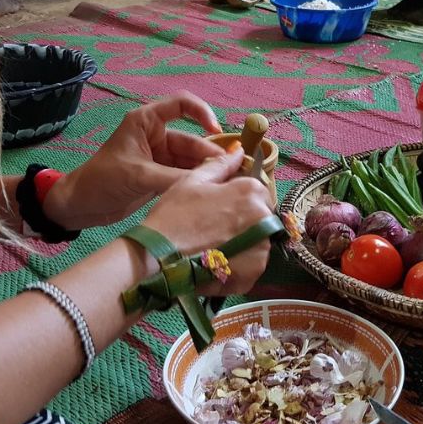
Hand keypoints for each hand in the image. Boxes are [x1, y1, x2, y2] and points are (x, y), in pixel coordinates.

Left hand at [44, 92, 224, 229]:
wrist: (80, 206)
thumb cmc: (101, 180)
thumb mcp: (138, 176)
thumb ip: (174, 178)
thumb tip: (209, 182)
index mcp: (146, 122)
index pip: (182, 104)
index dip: (203, 113)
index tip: (217, 131)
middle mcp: (156, 135)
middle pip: (192, 139)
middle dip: (211, 153)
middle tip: (233, 169)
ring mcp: (161, 157)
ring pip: (192, 160)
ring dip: (207, 169)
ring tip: (228, 182)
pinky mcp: (162, 176)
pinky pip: (186, 175)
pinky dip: (199, 181)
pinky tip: (214, 190)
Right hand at [144, 148, 272, 294]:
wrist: (159, 257)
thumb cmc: (174, 215)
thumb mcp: (194, 181)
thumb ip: (222, 165)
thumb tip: (239, 151)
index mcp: (251, 191)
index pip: (256, 190)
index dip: (237, 197)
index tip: (219, 207)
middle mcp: (263, 218)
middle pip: (259, 216)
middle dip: (242, 220)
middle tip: (213, 228)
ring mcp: (261, 248)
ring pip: (257, 240)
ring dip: (242, 242)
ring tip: (214, 246)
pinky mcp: (254, 272)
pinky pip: (252, 263)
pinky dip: (238, 263)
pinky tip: (217, 261)